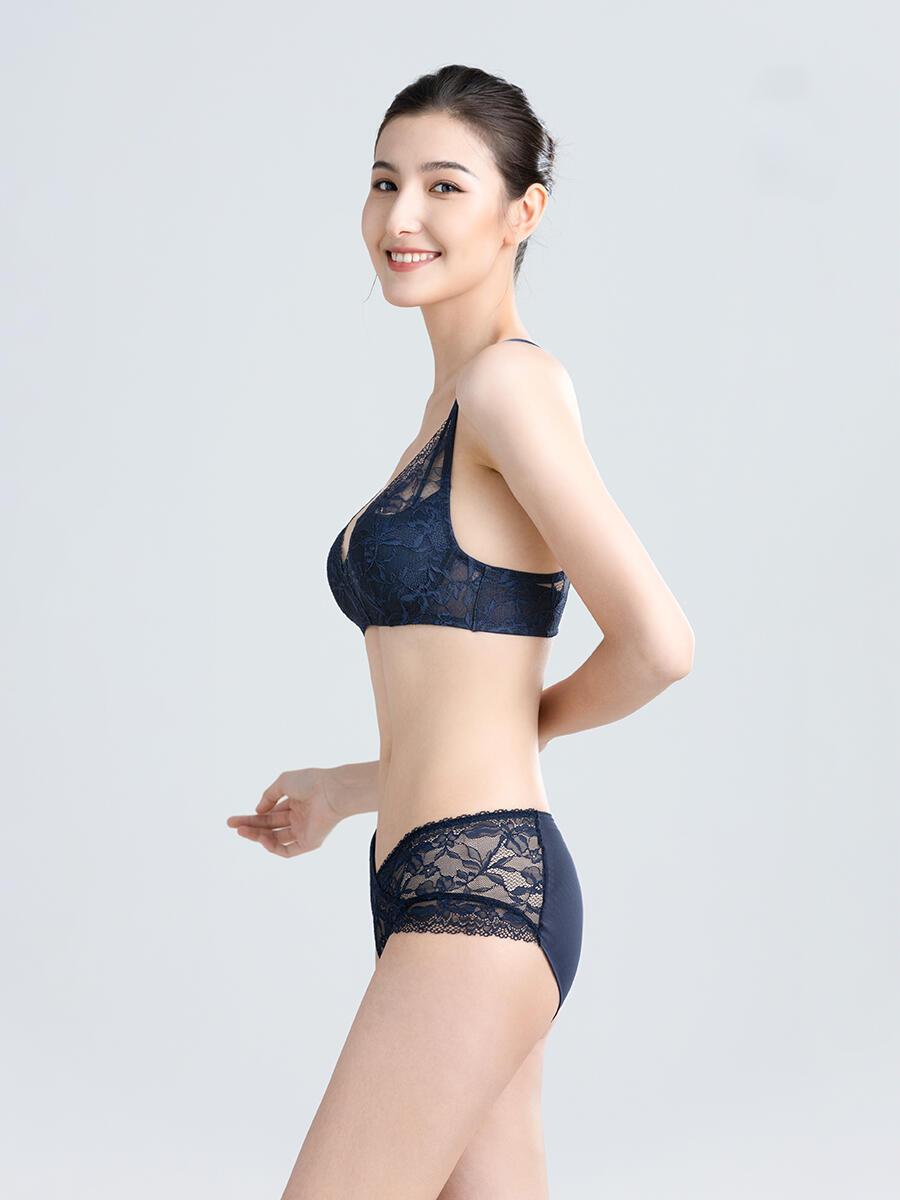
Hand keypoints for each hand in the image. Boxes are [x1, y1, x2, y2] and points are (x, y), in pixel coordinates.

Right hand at [225, 767, 342, 858]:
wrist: (331, 791)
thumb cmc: (310, 782)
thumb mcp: (284, 782)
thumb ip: (268, 796)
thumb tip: (257, 810)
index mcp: (294, 803)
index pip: (269, 814)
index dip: (251, 817)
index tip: (234, 820)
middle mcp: (299, 818)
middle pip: (269, 827)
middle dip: (250, 827)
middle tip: (232, 825)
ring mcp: (304, 831)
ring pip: (275, 839)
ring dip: (257, 836)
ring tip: (242, 831)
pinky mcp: (310, 843)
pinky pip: (287, 850)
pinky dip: (273, 847)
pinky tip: (262, 838)